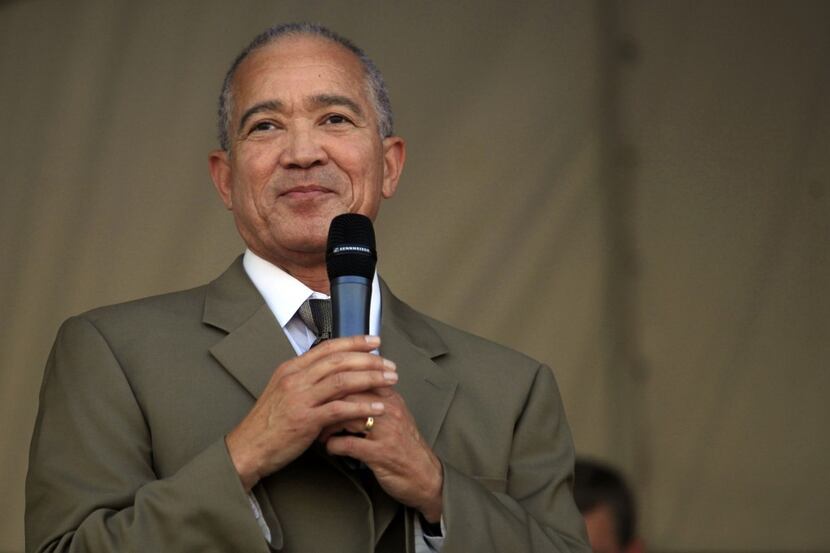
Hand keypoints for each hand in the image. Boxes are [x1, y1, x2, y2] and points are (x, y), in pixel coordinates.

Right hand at [225, 335, 397, 490]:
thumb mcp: (283, 392)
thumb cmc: (267, 424)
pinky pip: (340, 409)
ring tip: (391, 380)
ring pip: (343, 380)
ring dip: (371, 378)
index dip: (354, 342)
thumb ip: (305, 380)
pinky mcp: (305, 420)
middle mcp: (295, 379)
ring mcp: (300, 398)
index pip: (327, 347)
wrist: (247, 449)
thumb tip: (331, 372)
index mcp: (290, 369)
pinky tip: (379, 406)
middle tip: (390, 363)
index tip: (375, 341)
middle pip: (339, 360)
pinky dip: (363, 406)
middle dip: (369, 359)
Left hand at [321, 390, 443, 522]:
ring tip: (320, 431)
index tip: (320, 393)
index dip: (334, 383)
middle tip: (315, 413)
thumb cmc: (406, 446)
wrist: (427, 476)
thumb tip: (349, 387)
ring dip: (326, 424)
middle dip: (326, 402)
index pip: (358, 377)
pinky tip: (330, 448)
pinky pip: (347, 444)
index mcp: (391, 398)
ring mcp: (385, 432)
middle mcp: (389, 410)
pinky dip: (332, 445)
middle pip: (348, 392)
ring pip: (345, 415)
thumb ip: (375, 399)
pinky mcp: (380, 454)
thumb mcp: (395, 416)